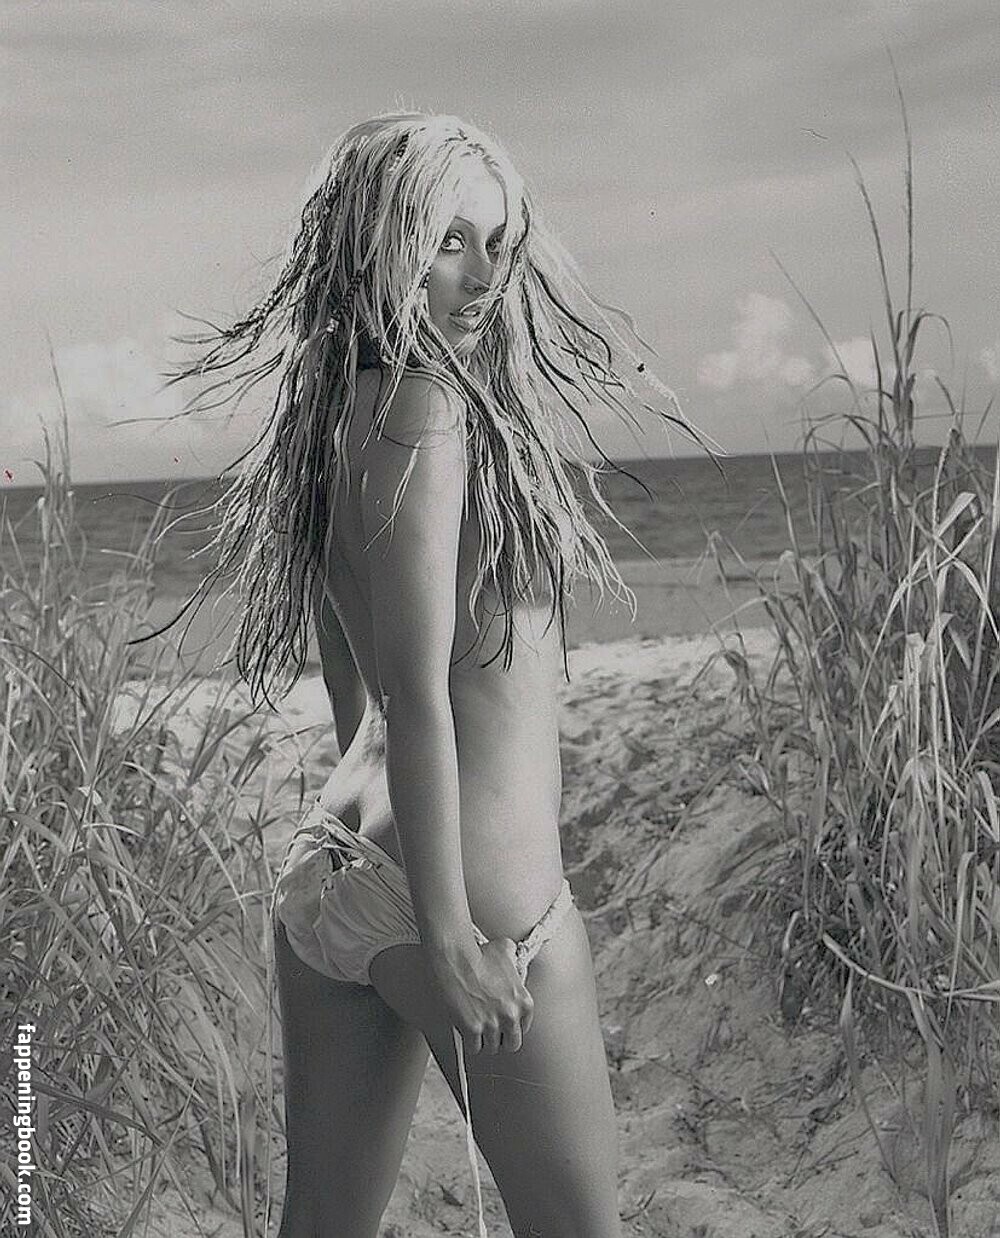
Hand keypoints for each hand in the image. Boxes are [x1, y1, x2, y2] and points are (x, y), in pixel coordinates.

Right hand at [429, 936, 534, 1054]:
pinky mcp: (473, 1029)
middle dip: (501, 1039)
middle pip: (511, 1044)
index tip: (502, 1022)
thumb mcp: (505, 951)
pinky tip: (465, 1029)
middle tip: (490, 1031)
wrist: (456, 957)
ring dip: (483, 1040)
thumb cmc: (479, 952)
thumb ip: (513, 957)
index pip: (523, 1028)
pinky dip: (469, 1041)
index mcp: (524, 1001)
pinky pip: (474, 1048)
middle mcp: (511, 1015)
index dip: (510, 1025)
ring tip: (475, 1027)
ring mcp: (493, 1024)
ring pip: (491, 1048)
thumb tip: (512, 953)